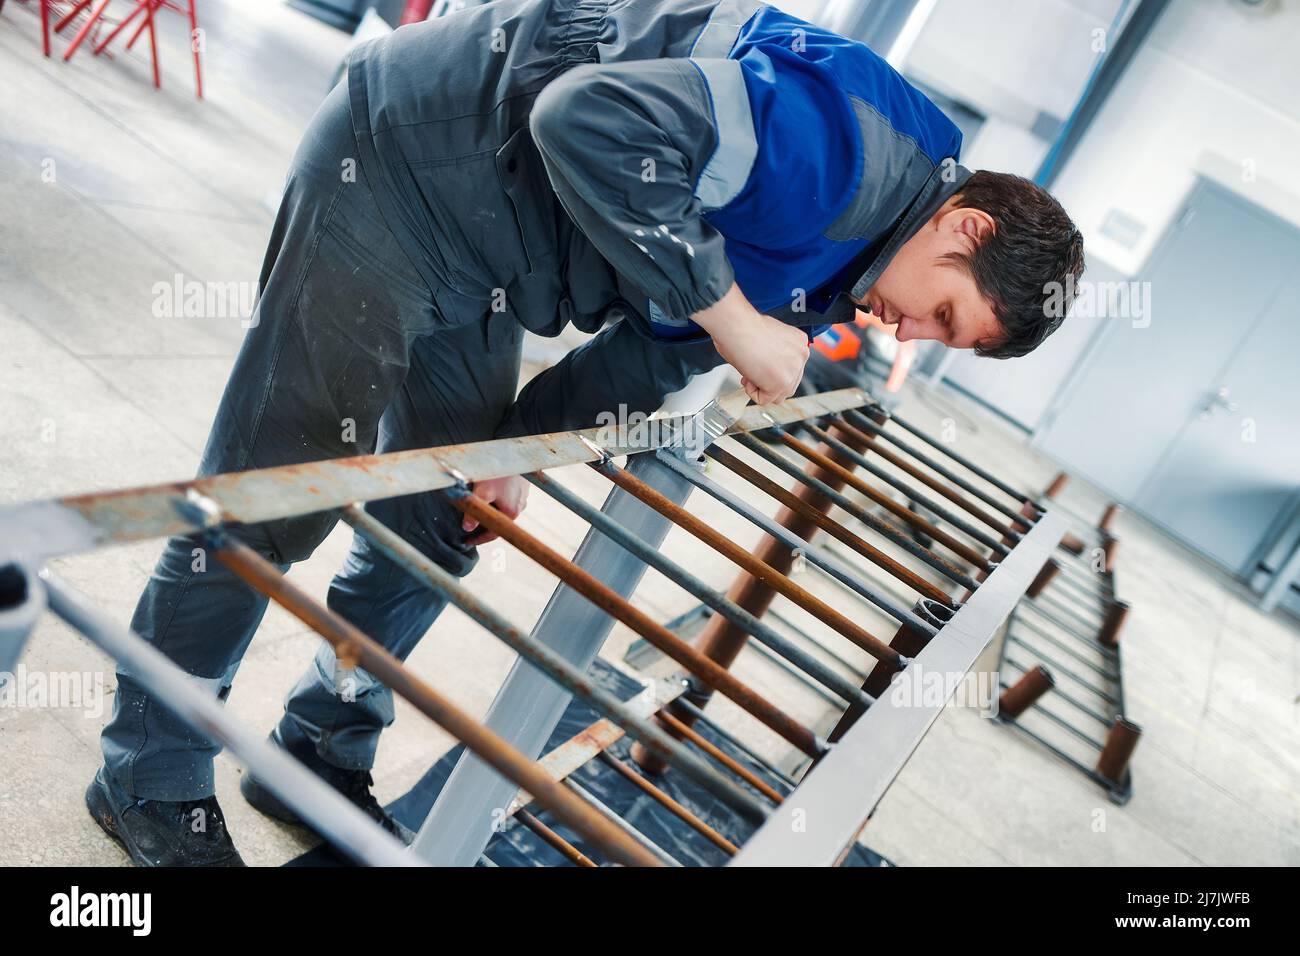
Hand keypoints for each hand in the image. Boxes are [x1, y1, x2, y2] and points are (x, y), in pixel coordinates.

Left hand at [462, 475, 528, 545]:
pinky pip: (508, 498)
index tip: (467, 541)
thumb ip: (473, 512)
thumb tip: (467, 528)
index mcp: (511, 513)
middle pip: (499, 521)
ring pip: (503, 509)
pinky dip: (497, 500)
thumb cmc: (498, 472)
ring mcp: (522, 496)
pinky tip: (488, 492)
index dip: (479, 539)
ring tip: (477, 506)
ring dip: (491, 510)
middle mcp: (520, 507)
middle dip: (484, 524)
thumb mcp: (481, 492)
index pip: (494, 533)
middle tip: (469, 525)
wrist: (514, 451)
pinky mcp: (522, 486)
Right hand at [692, 284, 809, 404]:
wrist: (737, 326)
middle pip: (789, 384)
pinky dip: (752, 393)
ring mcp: (793, 371)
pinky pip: (765, 400)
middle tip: (752, 371)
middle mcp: (801, 356)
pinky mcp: (781, 383)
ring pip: (779, 395)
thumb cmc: (744, 327)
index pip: (791, 368)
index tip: (760, 363)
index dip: (772, 369)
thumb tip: (770, 366)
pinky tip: (747, 377)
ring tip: (750, 373)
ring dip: (762, 388)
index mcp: (800, 342)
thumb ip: (777, 353)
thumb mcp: (770, 337)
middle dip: (768, 381)